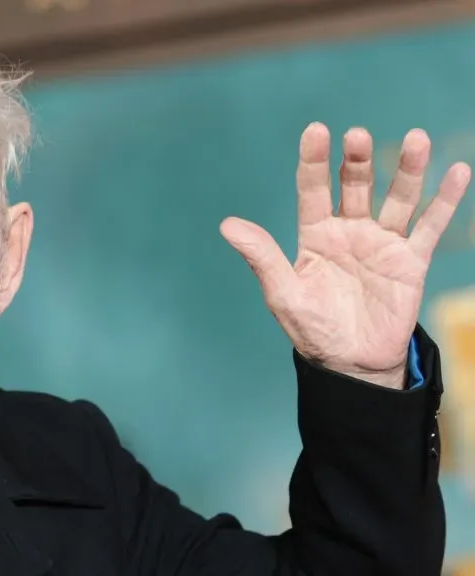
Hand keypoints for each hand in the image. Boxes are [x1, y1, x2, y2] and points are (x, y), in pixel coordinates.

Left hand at [220, 123, 470, 388]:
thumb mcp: (283, 293)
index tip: (316, 131)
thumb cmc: (312, 329)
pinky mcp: (410, 261)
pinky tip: (458, 171)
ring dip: (408, 169)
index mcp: (315, 235)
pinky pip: (430, 226)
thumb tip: (227, 225)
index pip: (312, 190)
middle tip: (358, 136)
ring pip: (398, 198)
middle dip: (358, 161)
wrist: (351, 363)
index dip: (313, 161)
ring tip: (417, 138)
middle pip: (355, 186)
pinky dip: (445, 200)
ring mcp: (382, 243)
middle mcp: (349, 230)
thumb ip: (262, 257)